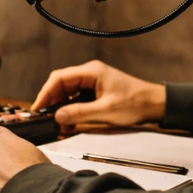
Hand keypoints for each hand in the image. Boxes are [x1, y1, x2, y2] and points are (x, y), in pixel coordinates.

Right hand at [31, 59, 165, 129]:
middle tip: (43, 116)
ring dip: (60, 105)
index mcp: (91, 72)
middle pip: (61, 83)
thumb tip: (57, 116)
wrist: (155, 104)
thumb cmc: (136, 103)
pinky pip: (77, 97)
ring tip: (55, 121)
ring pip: (68, 91)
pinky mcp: (97, 90)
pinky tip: (68, 119)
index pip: (59, 78)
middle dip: (50, 100)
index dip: (45, 93)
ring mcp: (93, 81)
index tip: (37, 108)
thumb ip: (80, 113)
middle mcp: (90, 73)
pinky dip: (70, 107)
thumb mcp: (106, 111)